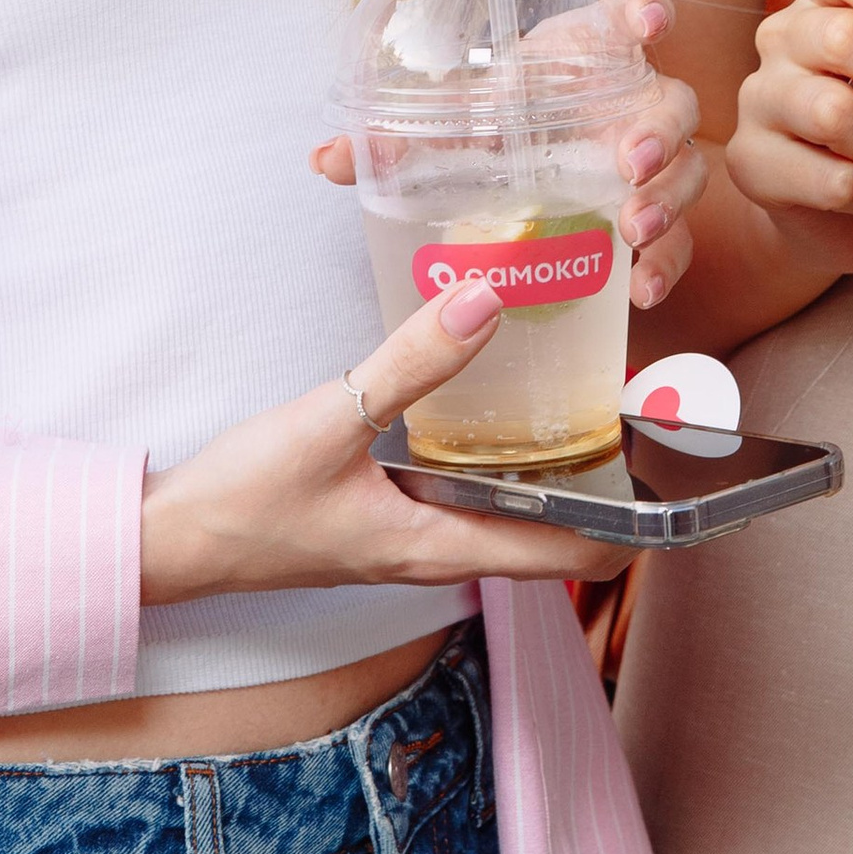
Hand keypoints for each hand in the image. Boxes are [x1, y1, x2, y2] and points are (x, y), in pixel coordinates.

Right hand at [138, 280, 629, 598]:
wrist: (170, 539)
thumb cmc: (244, 501)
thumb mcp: (330, 419)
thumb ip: (410, 361)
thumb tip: (488, 299)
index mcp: (441, 546)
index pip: (572, 555)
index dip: (636, 523)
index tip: (682, 472)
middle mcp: (438, 548)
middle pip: (552, 532)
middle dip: (606, 485)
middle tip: (646, 410)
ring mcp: (411, 532)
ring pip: (508, 508)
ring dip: (552, 466)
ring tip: (589, 392)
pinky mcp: (384, 509)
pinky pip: (464, 488)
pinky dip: (494, 453)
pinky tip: (490, 397)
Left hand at [309, 0, 710, 315]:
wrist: (530, 171)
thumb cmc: (504, 127)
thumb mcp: (456, 127)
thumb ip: (398, 140)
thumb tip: (324, 160)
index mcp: (592, 54)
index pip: (633, 15)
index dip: (646, 13)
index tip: (647, 25)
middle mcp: (633, 103)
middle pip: (672, 102)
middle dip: (660, 132)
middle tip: (631, 163)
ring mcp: (654, 161)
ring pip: (687, 170)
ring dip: (667, 198)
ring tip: (632, 229)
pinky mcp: (657, 216)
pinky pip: (680, 240)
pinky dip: (667, 263)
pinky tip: (639, 288)